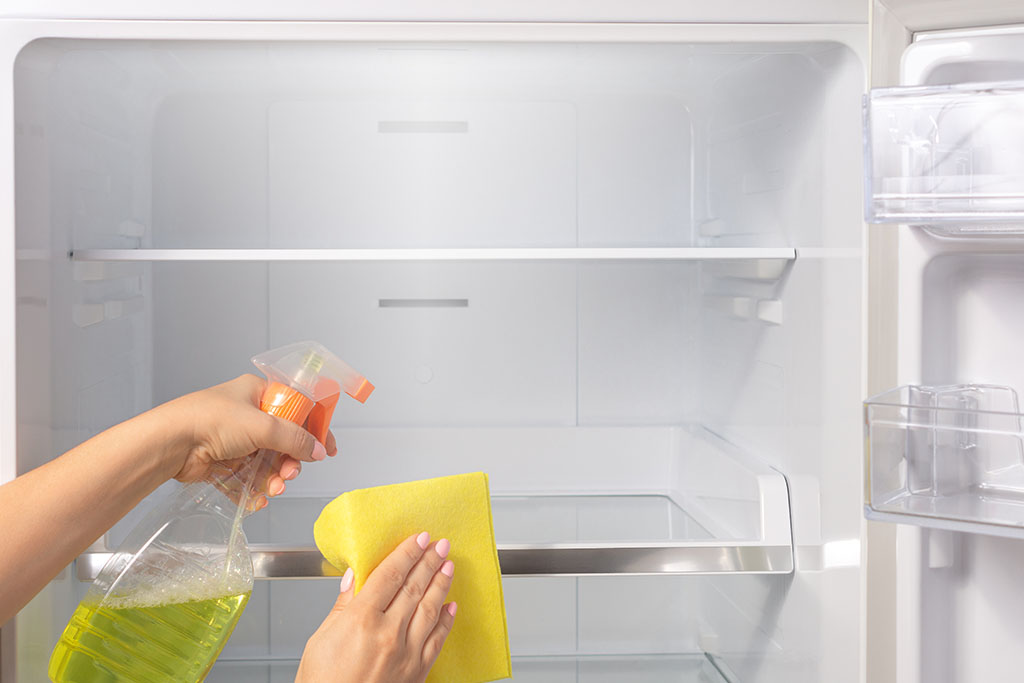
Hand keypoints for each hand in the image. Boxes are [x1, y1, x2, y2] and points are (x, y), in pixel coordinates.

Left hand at [151, 375, 337, 503]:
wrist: (169, 443)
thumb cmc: (209, 420)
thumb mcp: (262, 425)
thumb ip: (294, 438)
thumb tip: (318, 450)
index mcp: (257, 393)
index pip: (296, 409)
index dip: (314, 429)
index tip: (326, 449)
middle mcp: (247, 414)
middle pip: (282, 441)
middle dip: (289, 461)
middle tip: (290, 473)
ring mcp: (234, 439)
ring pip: (266, 462)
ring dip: (273, 478)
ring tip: (273, 488)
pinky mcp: (222, 461)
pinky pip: (247, 477)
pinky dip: (253, 489)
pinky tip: (257, 498)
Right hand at [296, 532, 456, 682]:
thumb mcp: (320, 640)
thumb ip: (341, 606)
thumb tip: (353, 577)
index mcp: (361, 620)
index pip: (390, 575)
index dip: (407, 553)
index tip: (419, 539)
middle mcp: (388, 634)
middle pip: (414, 587)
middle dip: (429, 562)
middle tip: (440, 544)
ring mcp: (406, 653)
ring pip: (430, 609)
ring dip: (441, 584)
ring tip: (448, 565)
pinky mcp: (416, 671)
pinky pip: (436, 640)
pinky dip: (446, 621)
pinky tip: (451, 606)